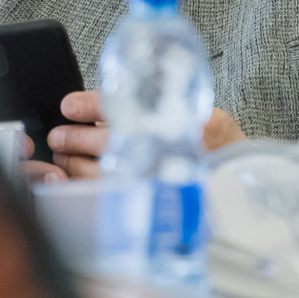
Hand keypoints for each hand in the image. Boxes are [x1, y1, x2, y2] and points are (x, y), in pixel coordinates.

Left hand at [48, 94, 248, 179]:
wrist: (239, 185)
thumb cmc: (217, 145)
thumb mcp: (199, 110)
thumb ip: (160, 98)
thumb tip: (110, 96)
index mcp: (177, 119)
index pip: (123, 106)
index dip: (89, 104)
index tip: (68, 106)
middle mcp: (166, 149)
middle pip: (106, 140)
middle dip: (74, 137)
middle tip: (58, 135)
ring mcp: (155, 178)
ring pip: (100, 170)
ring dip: (73, 162)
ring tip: (61, 154)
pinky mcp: (147, 201)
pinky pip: (105, 195)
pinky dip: (82, 186)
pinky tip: (72, 179)